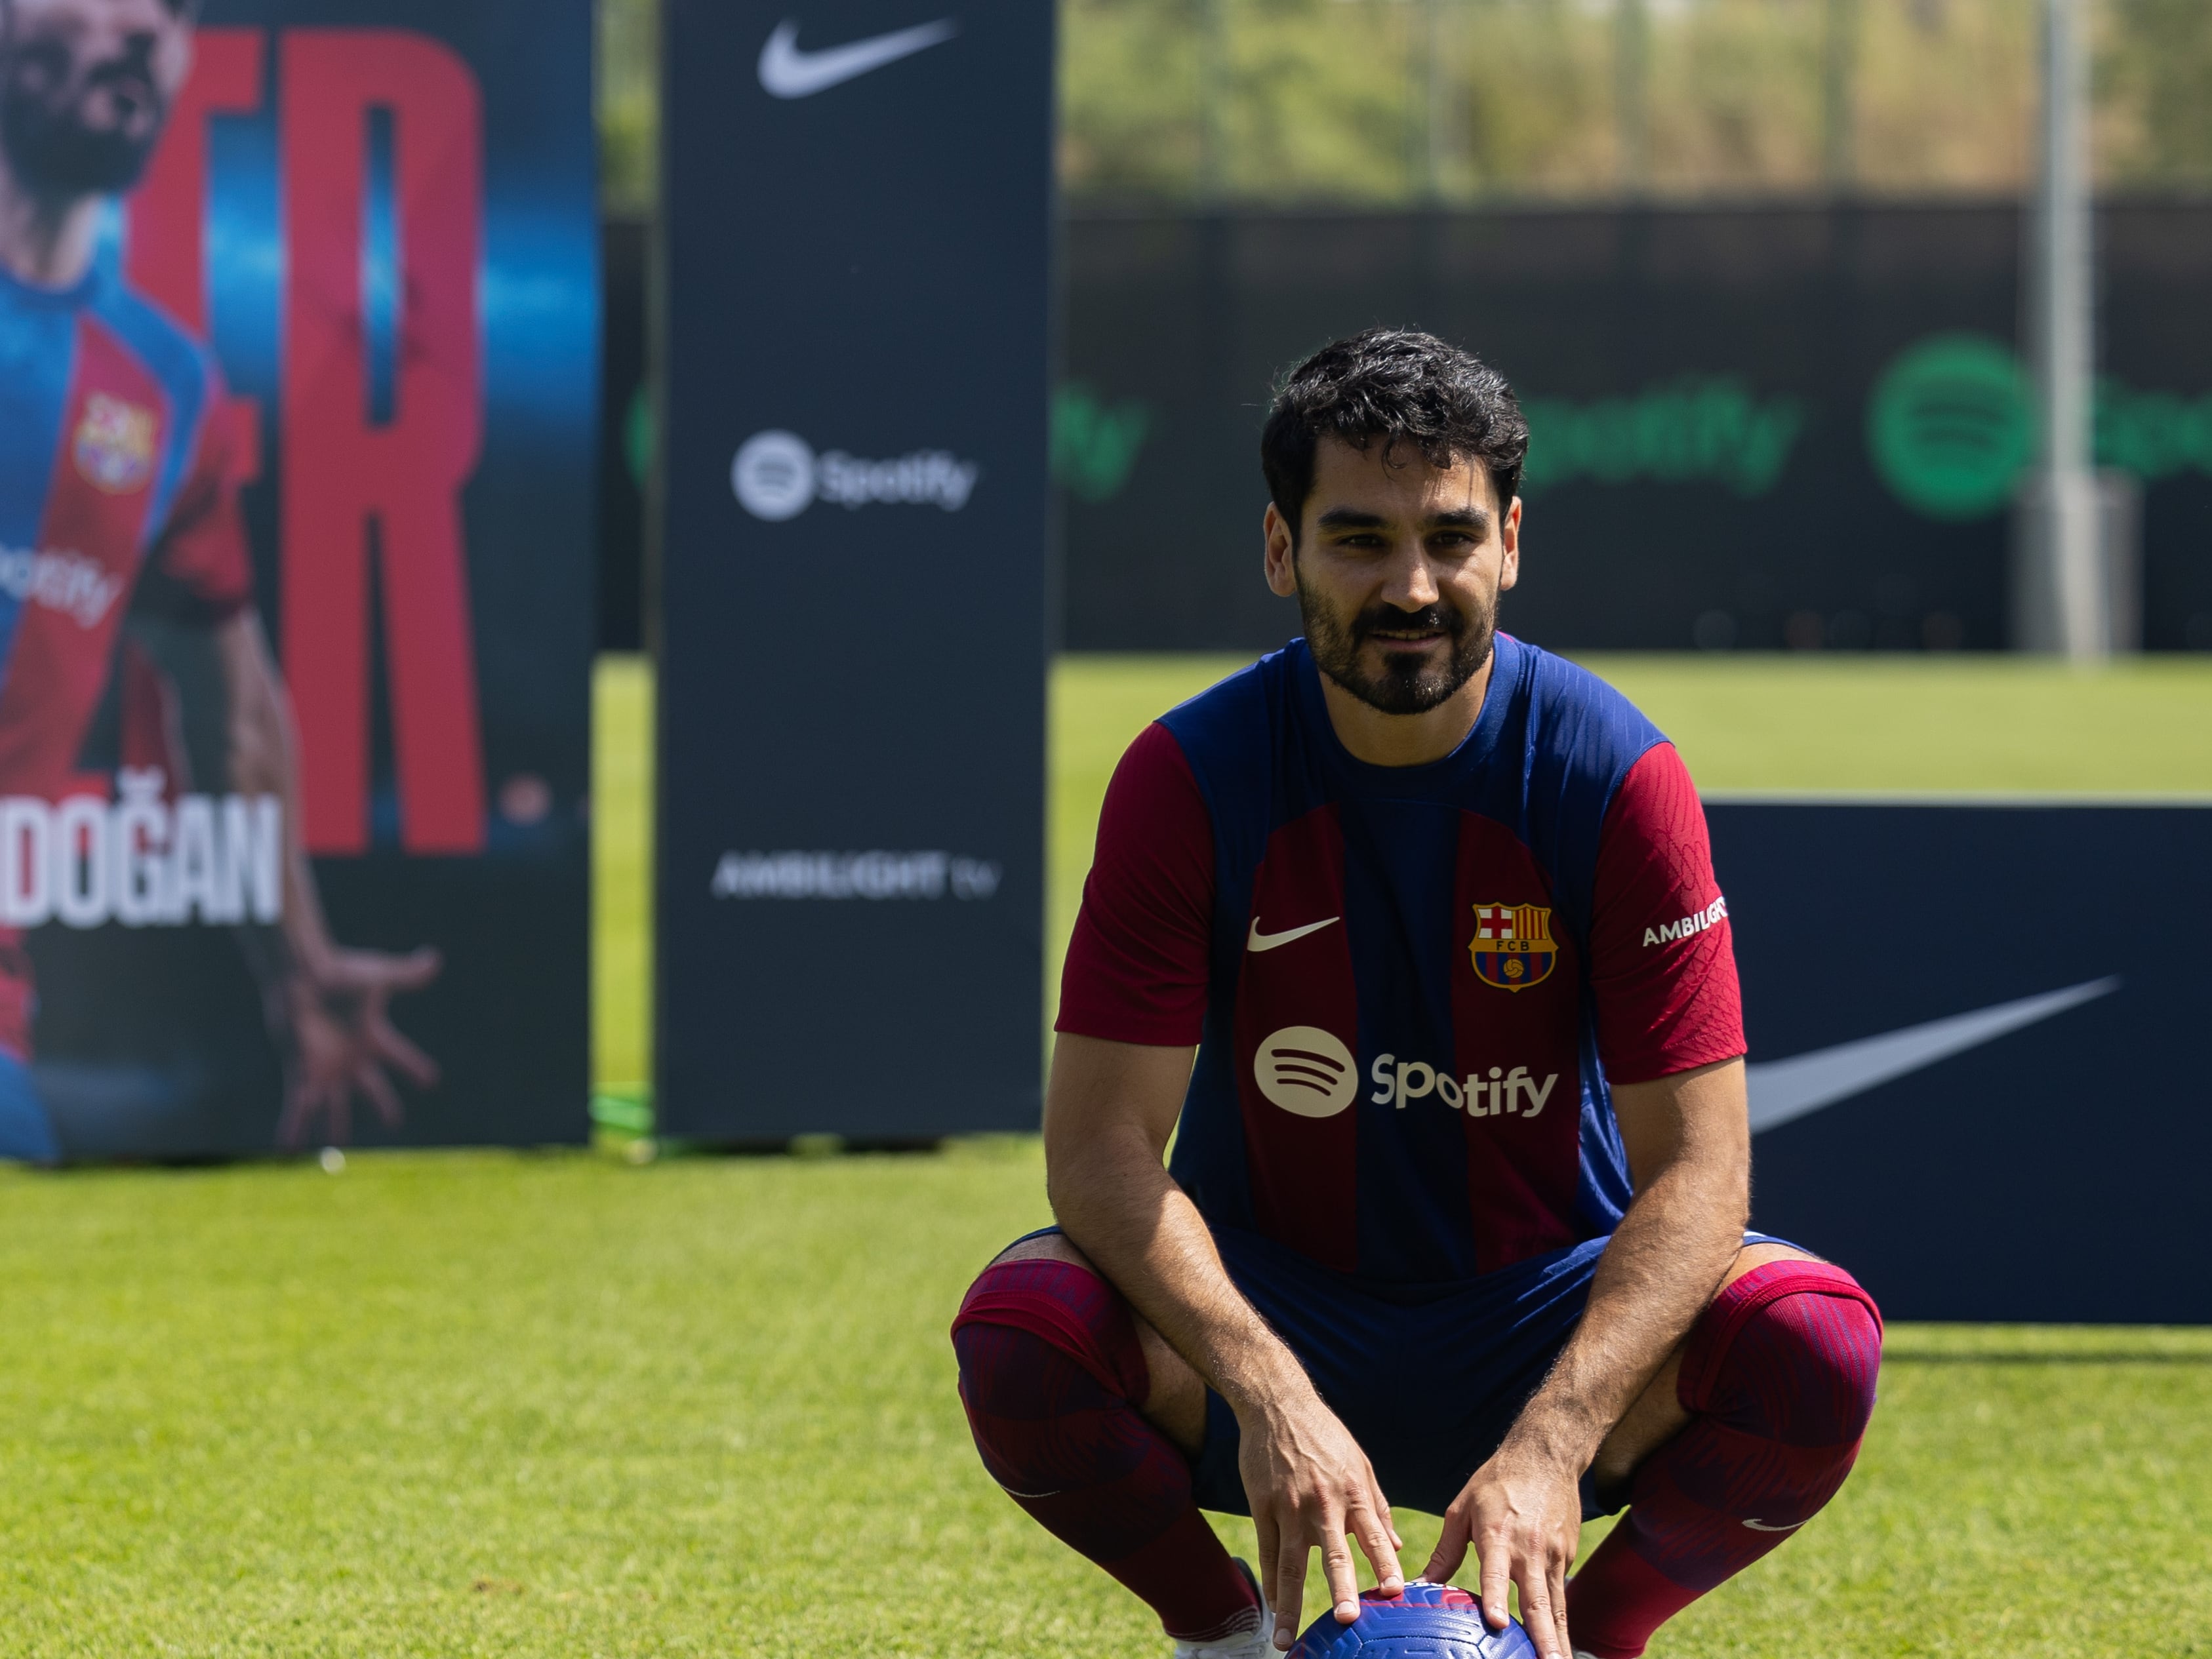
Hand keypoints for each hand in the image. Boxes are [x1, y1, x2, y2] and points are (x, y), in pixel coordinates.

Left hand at [276, 946, 441, 1146]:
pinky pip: (300, 1107)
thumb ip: (408, 974)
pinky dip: (294, 1128)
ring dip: (337, 1126)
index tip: (431, 1080)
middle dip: (383, 1104)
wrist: (303, 978)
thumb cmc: (341, 973)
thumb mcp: (381, 976)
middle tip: (394, 1123)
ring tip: (337, 1144)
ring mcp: (328, 1068)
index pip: (400, 1056)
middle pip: (372, 1088)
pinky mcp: (305, 1073)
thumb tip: (434, 958)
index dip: (415, 1067)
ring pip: (335, 1105)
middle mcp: (351, 1057)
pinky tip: (288, 1149)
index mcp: (372, 1036)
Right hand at [1236, 1384, 1403, 1649]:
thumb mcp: (1359, 1463)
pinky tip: (1274, 1608)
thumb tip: (1397, 1547)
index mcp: (1353, 1492)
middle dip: (1341, 1588)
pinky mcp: (1263, 1506)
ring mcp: (1289, 1507)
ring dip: (1290, 1604)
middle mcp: (1323, 1503)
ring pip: (1290, 1563)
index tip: (1396, 1594)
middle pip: (1333, 1554)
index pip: (1374, 1535)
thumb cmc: (1325, 1435)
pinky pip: (1267, 1552)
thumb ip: (1378, 1506)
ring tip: (1287, 1639)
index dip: (1385, 1564)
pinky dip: (1270, 1583)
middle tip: (1346, 1621)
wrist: (1278, 1404)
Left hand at [1423, 1439, 1582, 1658]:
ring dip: (1560, 1640)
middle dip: (1544, 1637)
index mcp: (1498, 1535)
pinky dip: (1563, 1623)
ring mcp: (1553, 1556)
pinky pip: (1562, 1596)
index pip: (1497, 1573)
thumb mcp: (1462, 1509)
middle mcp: (1530, 1550)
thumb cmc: (1496, 1482)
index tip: (1499, 1624)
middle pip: (1538, 1601)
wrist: (1545, 1455)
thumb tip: (1420, 1585)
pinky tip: (1561, 1647)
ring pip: (1557, 1606)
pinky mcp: (1567, 1558)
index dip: (1498, 1598)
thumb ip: (1445, 1550)